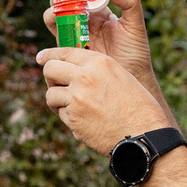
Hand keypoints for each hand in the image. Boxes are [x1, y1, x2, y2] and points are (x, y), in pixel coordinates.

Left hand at [37, 46, 174, 155]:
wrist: (144, 135)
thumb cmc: (138, 107)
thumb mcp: (120, 77)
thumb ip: (96, 71)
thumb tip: (72, 71)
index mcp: (99, 63)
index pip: (64, 51)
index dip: (50, 55)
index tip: (42, 58)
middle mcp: (85, 77)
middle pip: (50, 69)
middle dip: (50, 77)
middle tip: (57, 86)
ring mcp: (77, 98)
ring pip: (51, 94)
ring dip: (58, 101)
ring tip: (74, 107)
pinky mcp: (74, 119)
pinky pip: (61, 114)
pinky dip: (69, 117)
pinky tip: (85, 120)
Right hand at [44, 0, 158, 84]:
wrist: (128, 77)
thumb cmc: (135, 52)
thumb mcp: (135, 24)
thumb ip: (130, 2)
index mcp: (100, 9)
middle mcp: (84, 18)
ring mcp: (74, 31)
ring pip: (56, 11)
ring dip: (56, 4)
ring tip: (65, 5)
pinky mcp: (67, 45)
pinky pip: (54, 30)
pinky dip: (52, 20)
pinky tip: (60, 19)